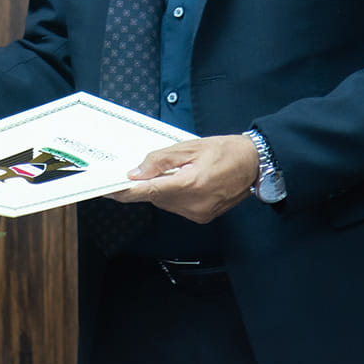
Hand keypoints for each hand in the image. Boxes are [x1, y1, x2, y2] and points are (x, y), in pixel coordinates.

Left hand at [108, 135, 258, 222]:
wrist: (254, 163)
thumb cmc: (225, 150)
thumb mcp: (189, 147)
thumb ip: (159, 160)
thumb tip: (136, 173)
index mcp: (191, 184)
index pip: (149, 191)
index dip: (126, 191)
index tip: (108, 190)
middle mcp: (194, 204)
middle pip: (155, 197)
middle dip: (147, 184)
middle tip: (143, 170)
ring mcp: (199, 213)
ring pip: (165, 203)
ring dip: (162, 189)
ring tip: (177, 171)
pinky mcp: (202, 217)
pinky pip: (177, 207)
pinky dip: (174, 195)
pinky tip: (184, 181)